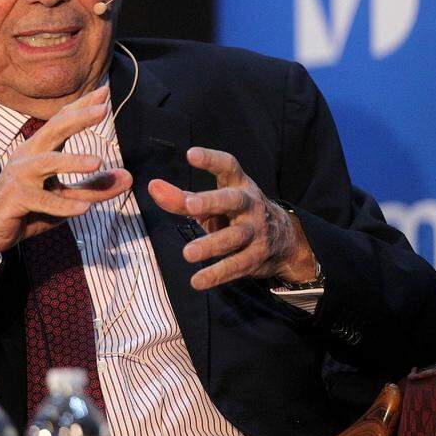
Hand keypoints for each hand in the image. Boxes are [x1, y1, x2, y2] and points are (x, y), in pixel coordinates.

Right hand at [0, 85, 132, 269]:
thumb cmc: (28, 208)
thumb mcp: (66, 198)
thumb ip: (95, 188)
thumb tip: (129, 177)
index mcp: (39, 149)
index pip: (62, 121)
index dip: (82, 106)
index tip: (104, 92)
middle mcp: (28, 156)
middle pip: (54, 130)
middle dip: (78, 118)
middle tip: (103, 110)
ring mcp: (19, 176)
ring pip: (48, 163)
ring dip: (72, 161)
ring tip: (97, 161)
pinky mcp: (14, 198)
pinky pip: (43, 200)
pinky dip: (64, 204)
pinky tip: (84, 209)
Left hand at [148, 146, 317, 289]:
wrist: (283, 239)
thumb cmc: (235, 214)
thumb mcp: (211, 203)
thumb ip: (181, 197)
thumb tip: (152, 187)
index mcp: (238, 184)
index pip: (227, 166)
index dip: (211, 159)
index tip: (191, 154)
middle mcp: (250, 204)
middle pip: (233, 200)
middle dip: (212, 200)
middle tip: (190, 205)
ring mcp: (256, 231)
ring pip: (234, 236)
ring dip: (211, 245)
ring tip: (187, 253)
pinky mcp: (256, 257)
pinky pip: (236, 265)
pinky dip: (217, 274)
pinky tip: (197, 281)